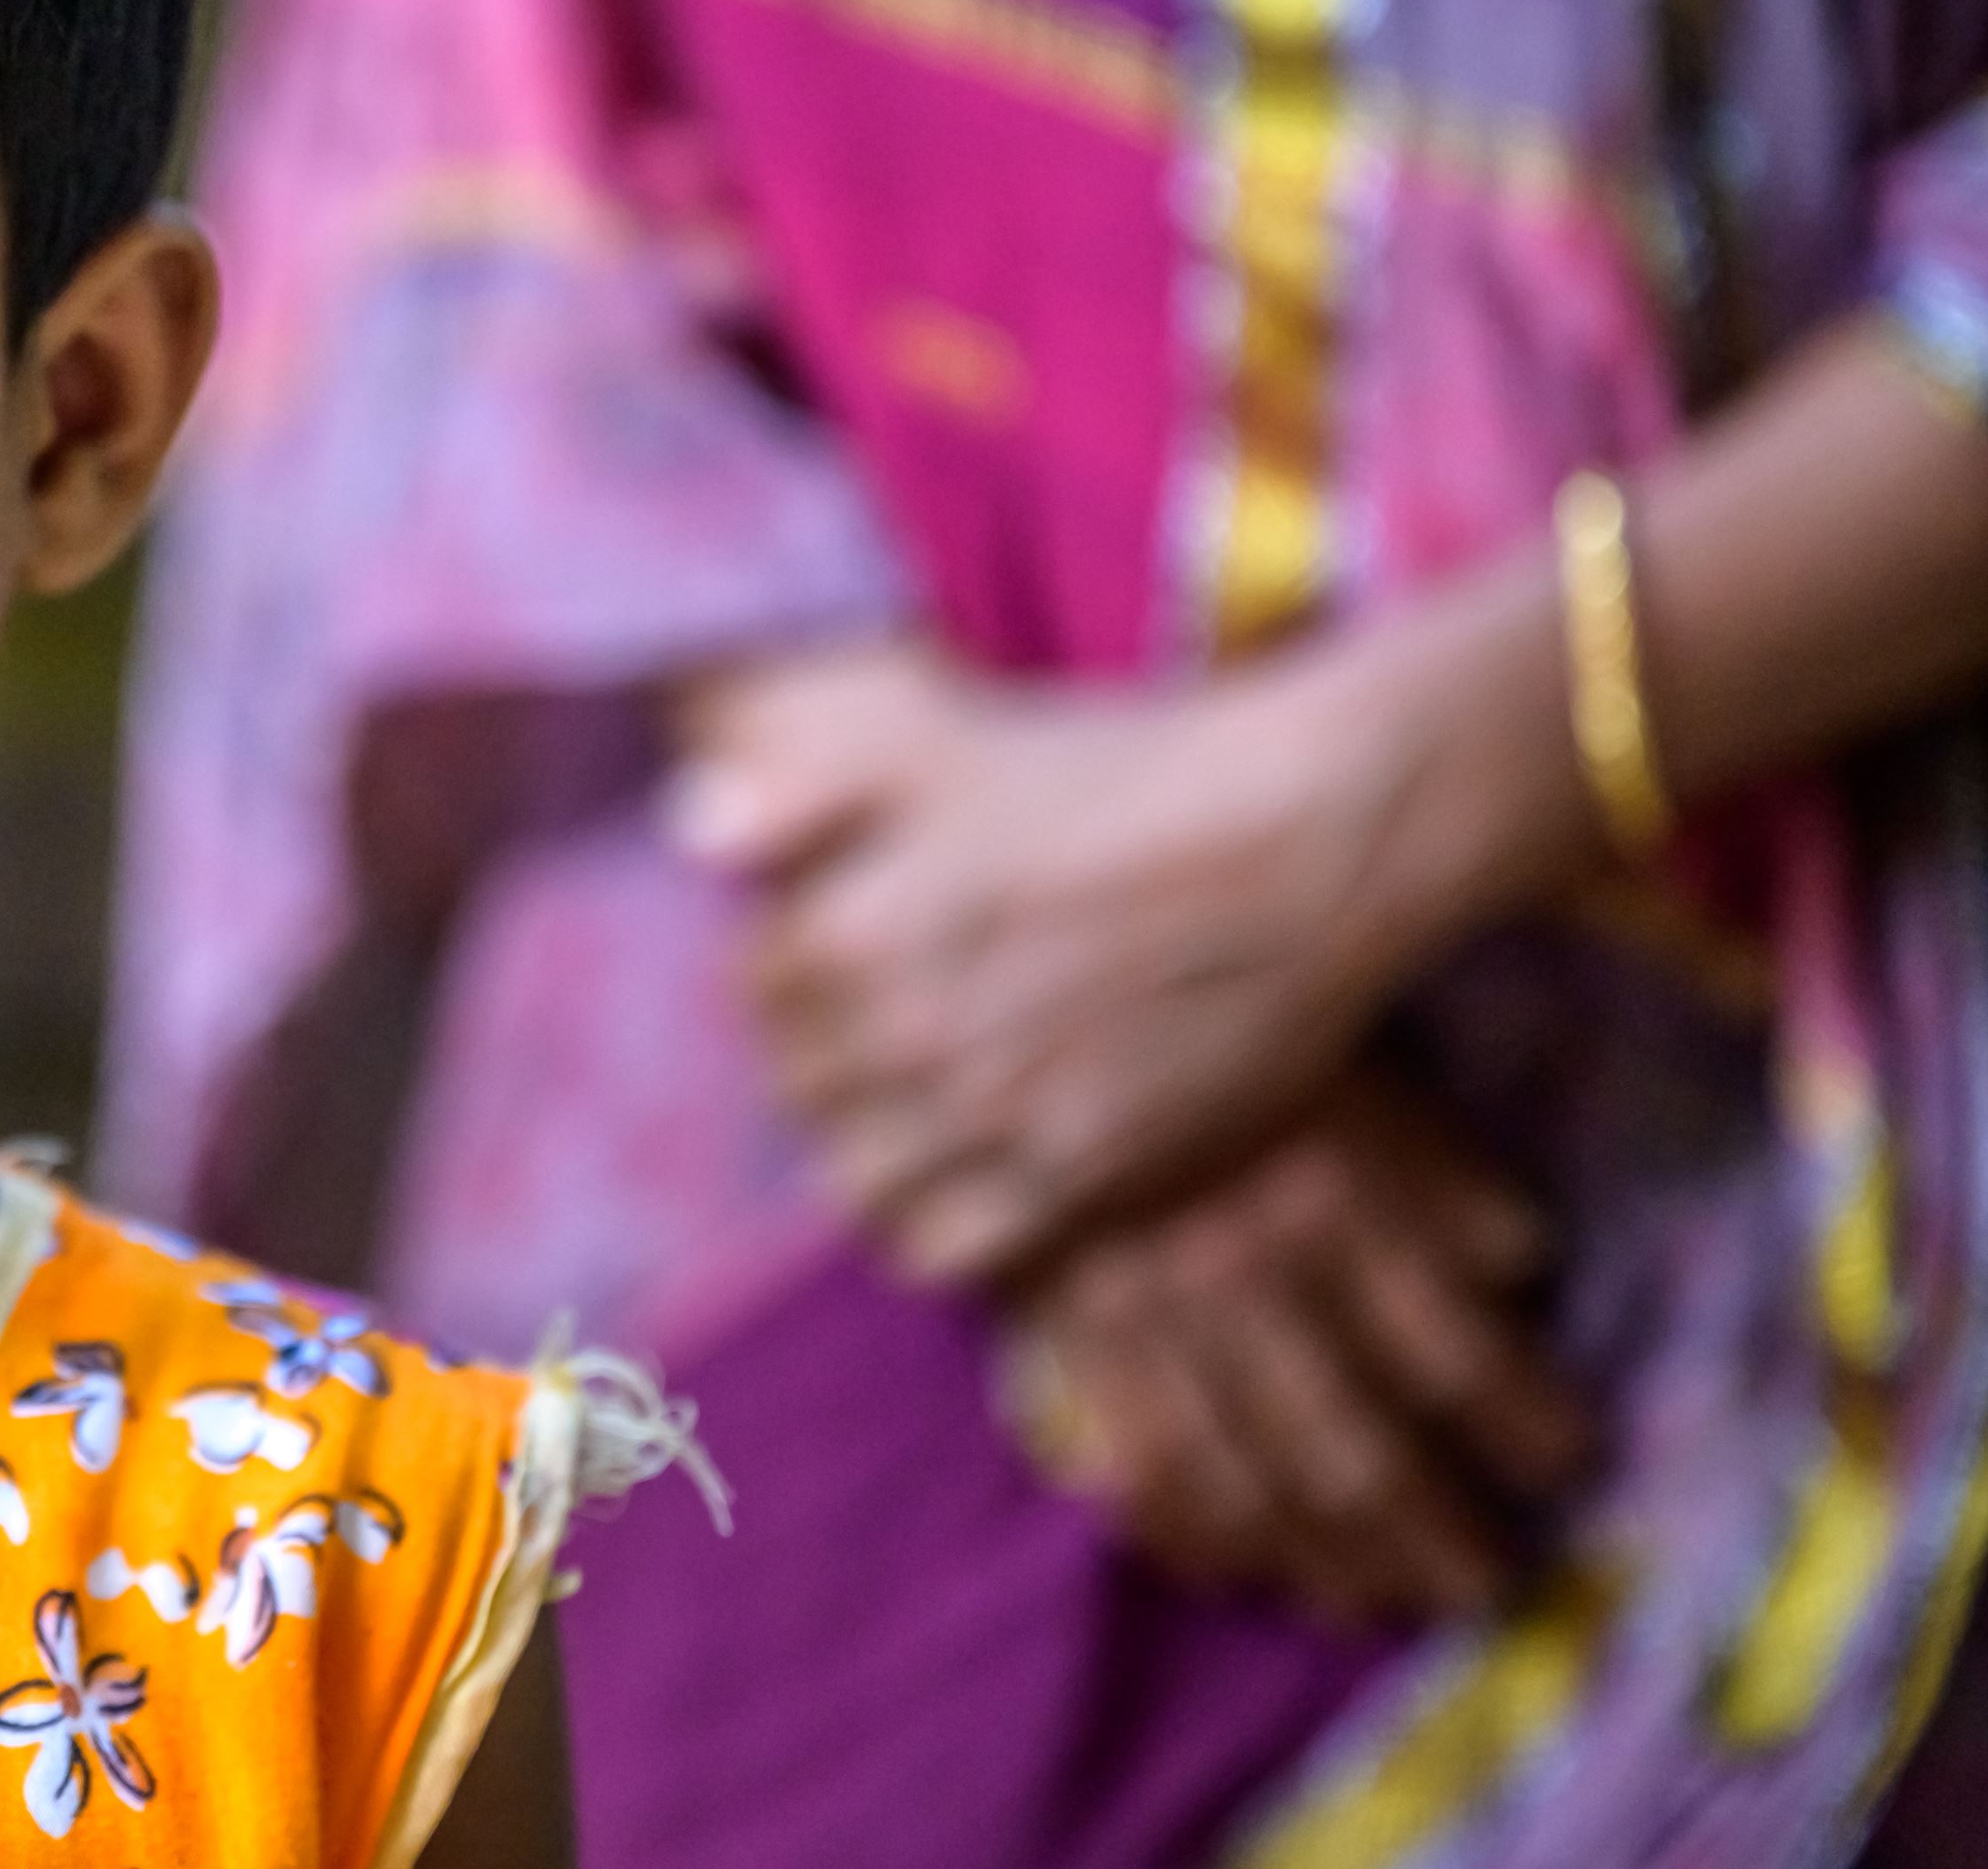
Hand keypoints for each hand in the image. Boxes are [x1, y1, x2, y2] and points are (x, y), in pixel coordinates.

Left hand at [672, 637, 1486, 1282]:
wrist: (1303, 841)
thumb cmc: (1120, 772)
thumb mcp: (943, 742)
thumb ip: (803, 786)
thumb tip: (688, 833)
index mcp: (851, 929)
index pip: (759, 989)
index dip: (797, 966)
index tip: (848, 944)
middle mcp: (904, 1037)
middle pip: (799, 1089)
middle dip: (829, 1056)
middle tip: (892, 1024)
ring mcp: (991, 1117)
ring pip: (854, 1180)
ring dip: (870, 1146)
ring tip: (922, 1102)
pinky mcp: (1078, 1177)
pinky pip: (941, 1250)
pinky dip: (935, 1222)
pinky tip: (971, 1170)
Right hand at [1003, 1075, 1590, 1624]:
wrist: (1026, 1029)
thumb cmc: (1220, 1048)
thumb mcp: (1354, 1073)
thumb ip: (1441, 1171)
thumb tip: (1523, 1264)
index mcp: (1324, 1209)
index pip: (1450, 1353)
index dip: (1523, 1422)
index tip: (1569, 1461)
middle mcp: (1239, 1287)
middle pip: (1352, 1451)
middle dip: (1430, 1535)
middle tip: (1485, 1585)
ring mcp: (1144, 1327)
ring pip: (1245, 1484)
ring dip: (1321, 1562)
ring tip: (1376, 1602)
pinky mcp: (1067, 1339)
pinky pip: (1130, 1462)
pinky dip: (1185, 1530)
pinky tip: (1233, 1568)